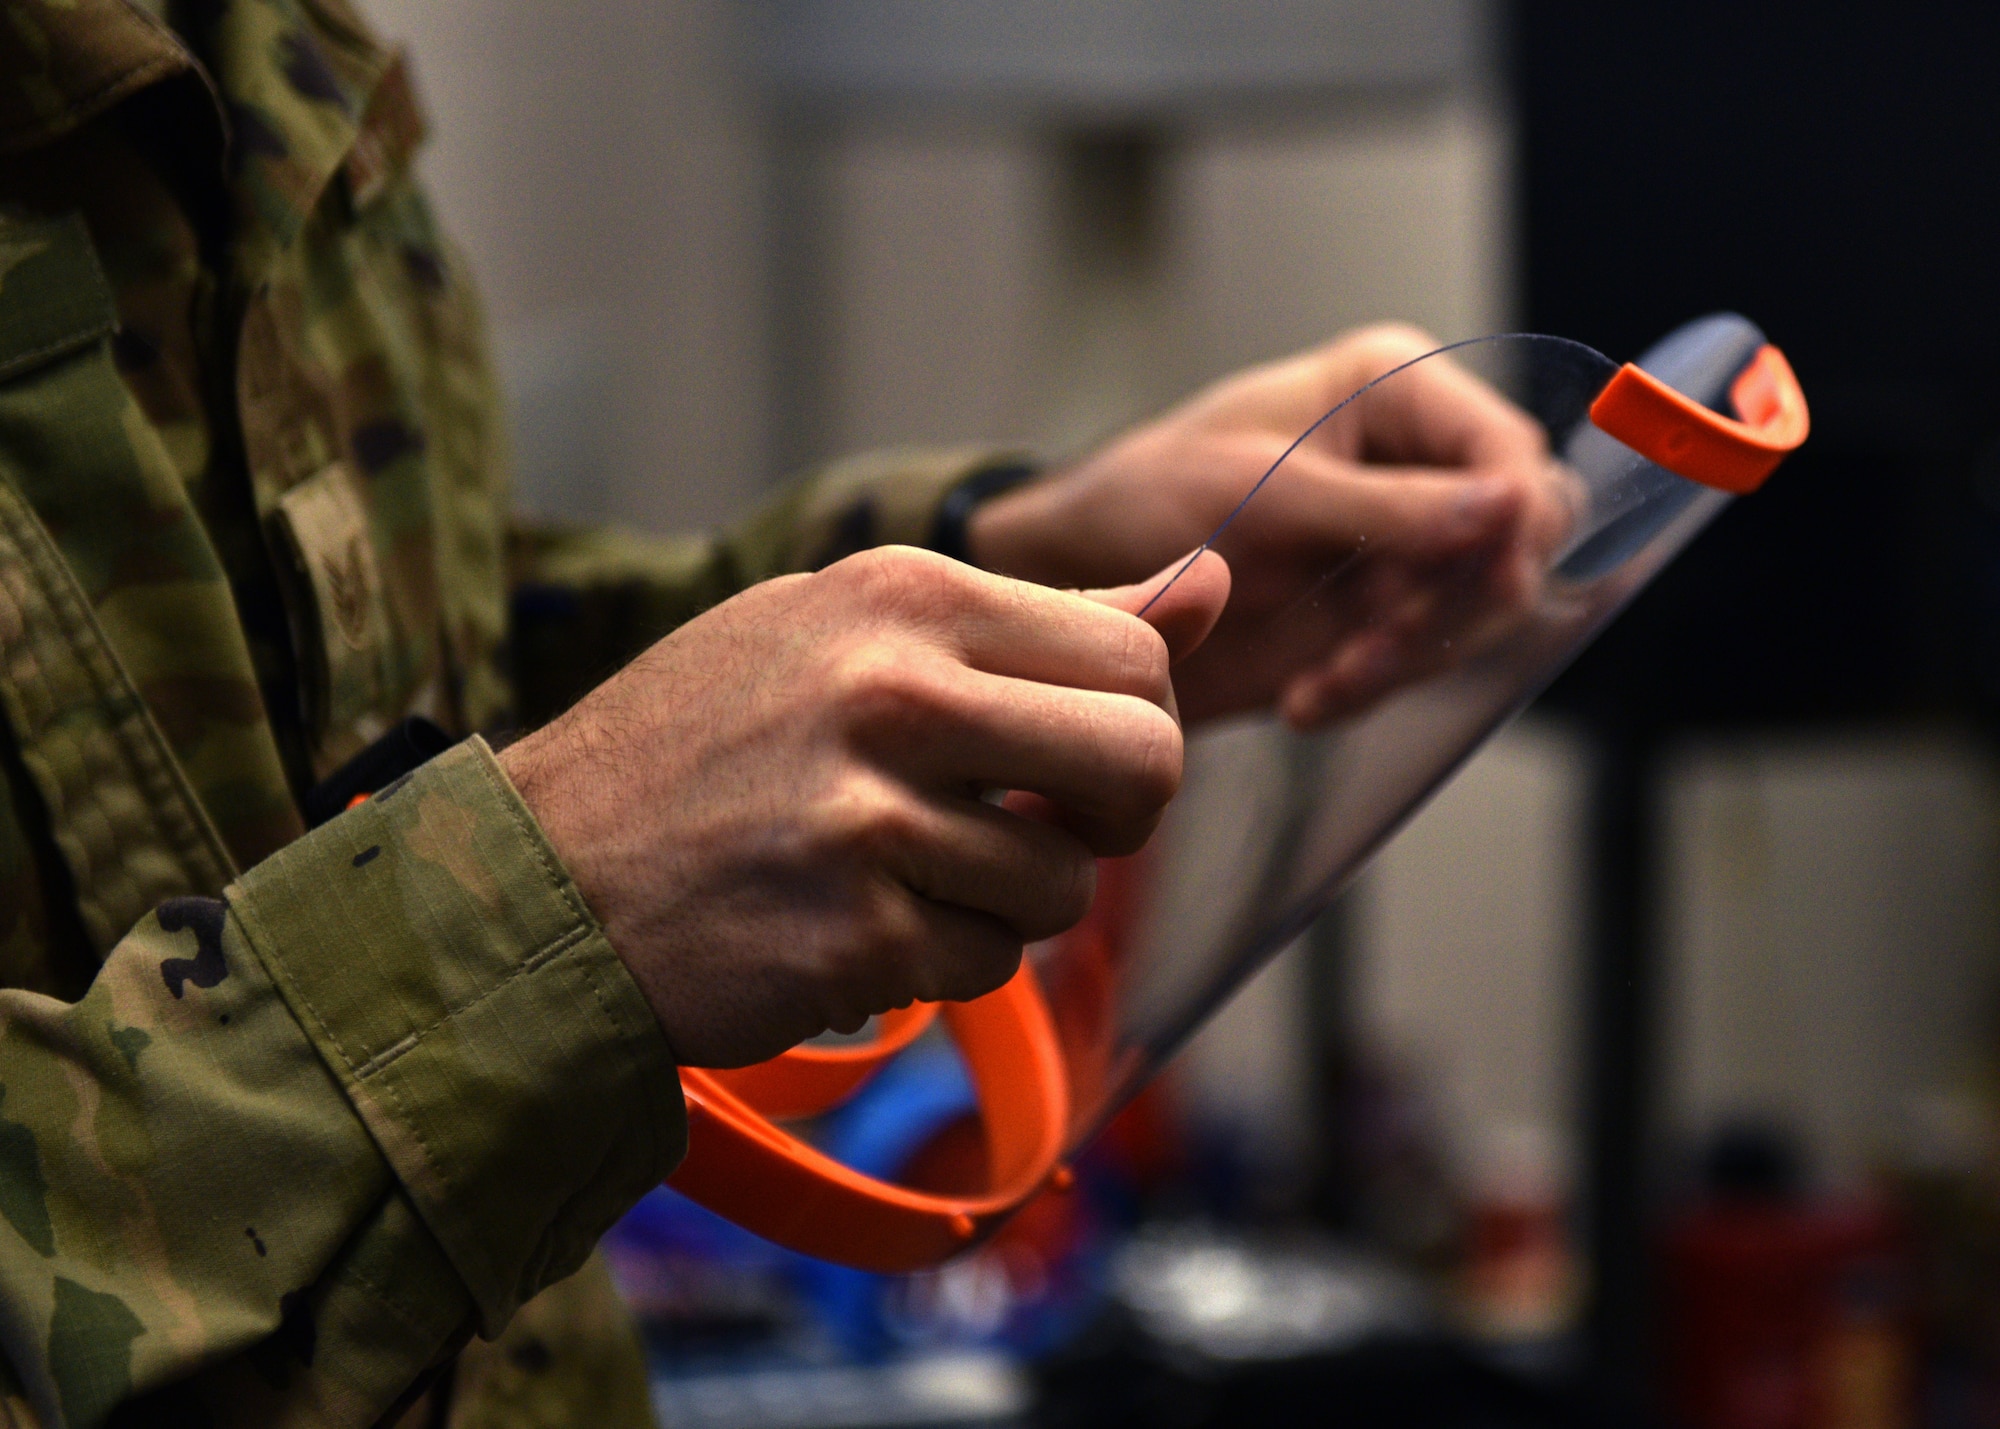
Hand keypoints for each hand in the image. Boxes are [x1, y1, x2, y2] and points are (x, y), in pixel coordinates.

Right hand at [500, 545, 1229, 1067]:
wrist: (539, 878)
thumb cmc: (708, 745)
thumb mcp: (858, 632)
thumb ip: (1049, 619)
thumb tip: (1216, 579)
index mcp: (907, 594)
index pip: (1137, 662)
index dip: (1126, 732)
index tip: (1056, 764)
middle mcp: (894, 689)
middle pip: (1144, 764)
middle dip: (1111, 820)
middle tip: (1036, 829)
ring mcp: (870, 815)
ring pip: (1062, 886)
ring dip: (1002, 904)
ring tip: (897, 875)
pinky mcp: (850, 933)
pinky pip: (984, 964)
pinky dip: (937, 962)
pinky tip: (851, 926)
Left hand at [968, 324, 1576, 726]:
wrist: (1085, 580)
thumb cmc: (1149, 496)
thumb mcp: (1261, 491)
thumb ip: (1384, 505)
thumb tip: (1506, 505)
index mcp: (1393, 394)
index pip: (1507, 449)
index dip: (1517, 516)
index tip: (1490, 576)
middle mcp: (1416, 465)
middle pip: (1518, 537)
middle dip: (1460, 604)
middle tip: (1378, 648)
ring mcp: (1403, 545)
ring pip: (1478, 611)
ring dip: (1409, 660)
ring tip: (1322, 685)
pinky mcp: (1378, 617)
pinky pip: (1421, 661)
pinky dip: (1373, 688)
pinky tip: (1307, 698)